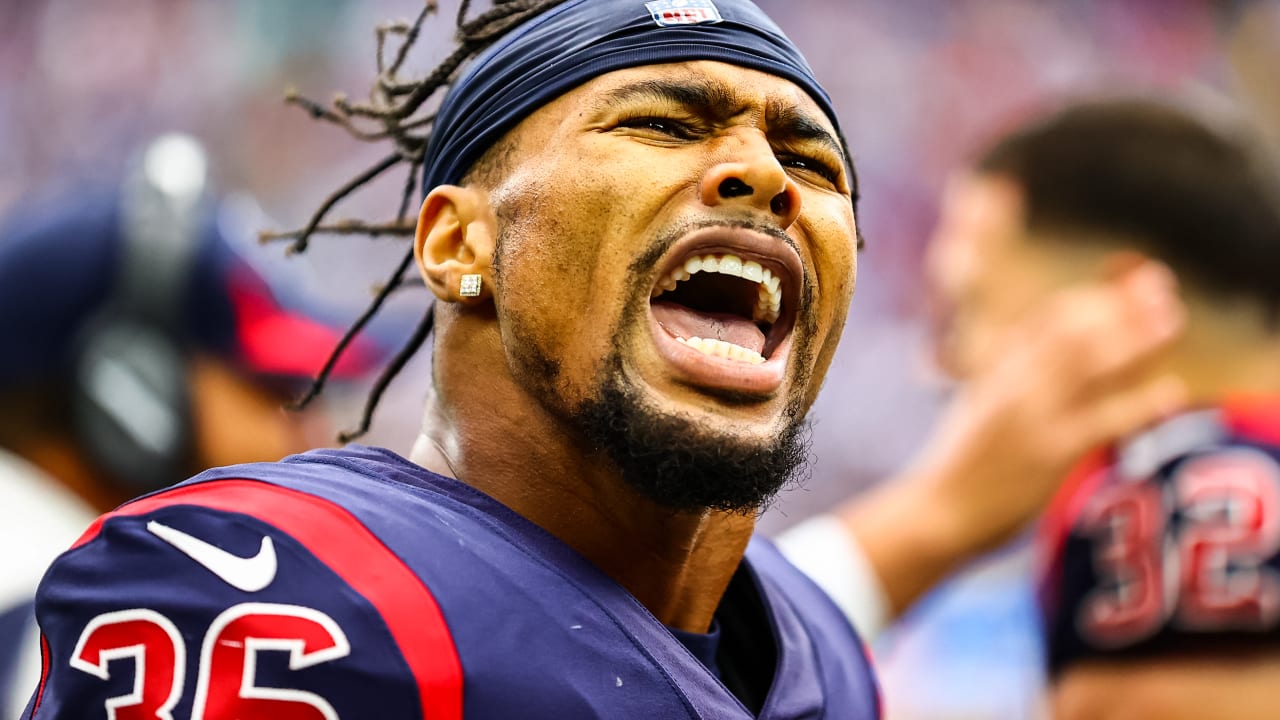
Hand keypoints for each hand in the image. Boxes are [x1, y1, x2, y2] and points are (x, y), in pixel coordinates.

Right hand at [842, 261, 1186, 616]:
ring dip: (1135, 339)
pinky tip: (1170, 391)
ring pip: (1090, 365)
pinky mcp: (1050, 454)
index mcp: (997, 369)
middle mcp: (1015, 384)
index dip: (1092, 294)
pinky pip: (1102, 421)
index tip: (1127, 279)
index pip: (1048, 317)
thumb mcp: (978, 403)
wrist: (938, 512)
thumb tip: (1041, 344)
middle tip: (1160, 283)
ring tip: (1172, 321)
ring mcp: (1033, 416)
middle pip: (1074, 330)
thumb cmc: (960, 464)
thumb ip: (1008, 371)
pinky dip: (1138, 404)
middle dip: (1119, 304)